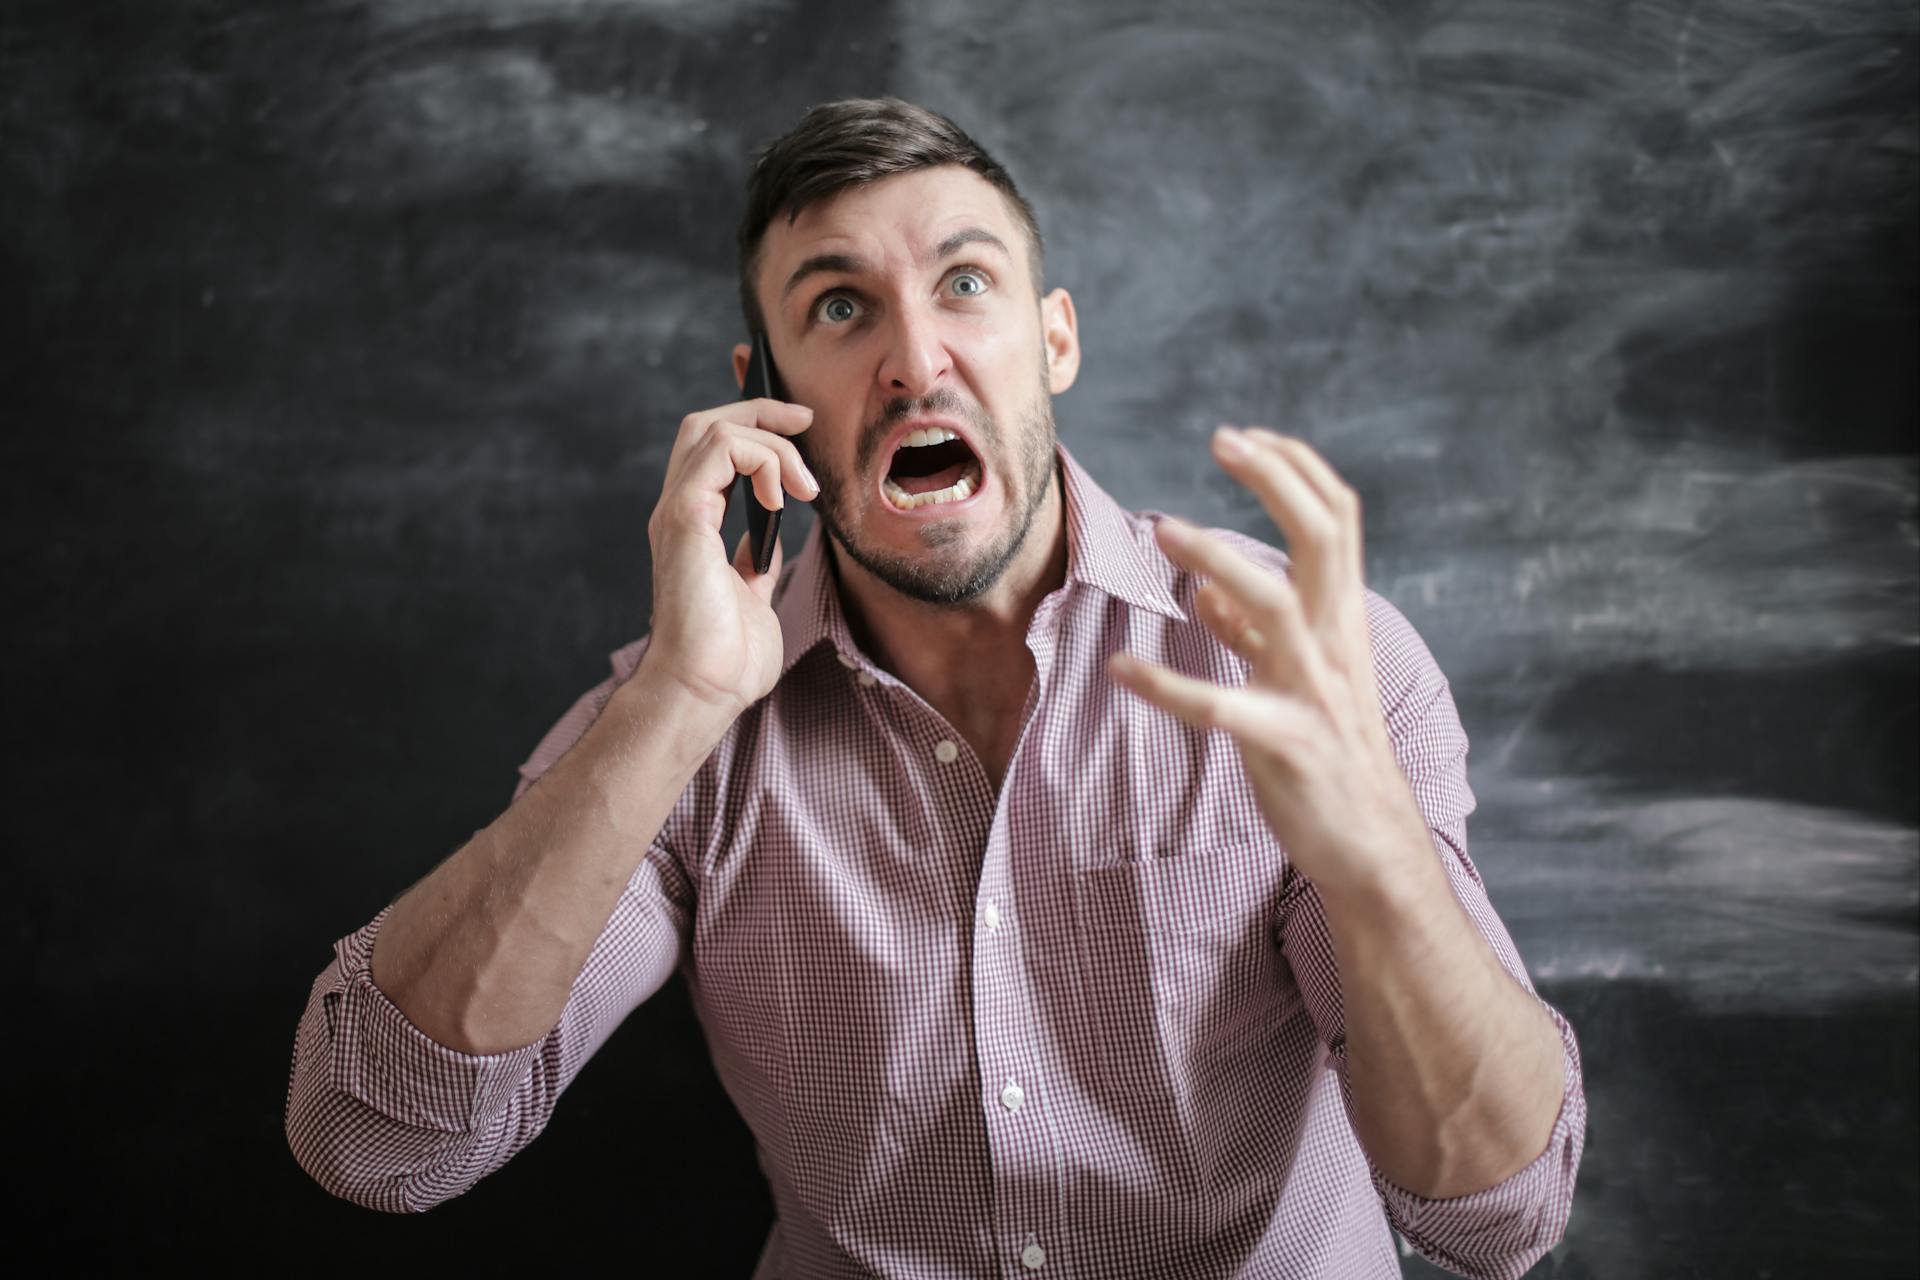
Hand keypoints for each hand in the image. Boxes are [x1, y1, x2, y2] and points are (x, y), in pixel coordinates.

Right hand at [640, 397, 818, 722]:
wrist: (703, 690)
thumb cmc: (726, 659)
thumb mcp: (753, 597)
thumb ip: (756, 562)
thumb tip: (771, 541)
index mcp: (695, 526)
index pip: (714, 450)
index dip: (754, 426)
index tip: (800, 429)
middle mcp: (681, 511)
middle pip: (706, 423)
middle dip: (759, 409)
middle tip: (805, 420)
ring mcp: (678, 512)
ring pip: (712, 427)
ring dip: (771, 442)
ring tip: (804, 486)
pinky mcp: (685, 518)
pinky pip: (720, 450)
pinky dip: (761, 459)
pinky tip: (784, 498)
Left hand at [1107, 426, 1430, 900]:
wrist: (1371, 844)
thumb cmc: (1329, 753)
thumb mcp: (1295, 679)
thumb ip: (1251, 633)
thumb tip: (1207, 589)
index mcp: (1341, 619)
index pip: (1338, 519)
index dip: (1296, 468)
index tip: (1245, 436)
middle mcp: (1336, 642)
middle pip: (1323, 536)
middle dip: (1274, 479)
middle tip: (1221, 440)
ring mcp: (1316, 692)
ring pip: (1275, 604)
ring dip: (1217, 559)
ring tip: (1161, 530)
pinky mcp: (1286, 745)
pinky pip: (1222, 708)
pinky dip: (1167, 686)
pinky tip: (1121, 669)